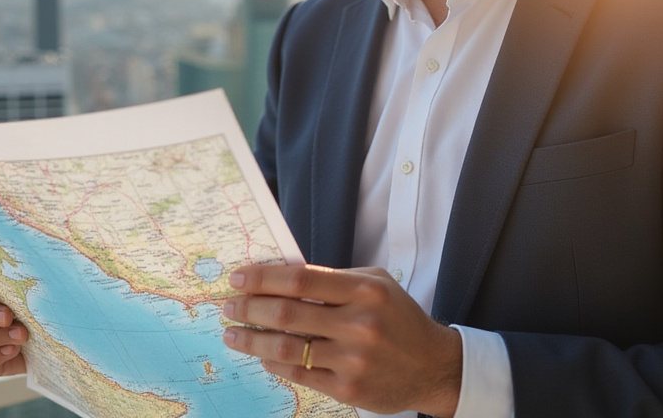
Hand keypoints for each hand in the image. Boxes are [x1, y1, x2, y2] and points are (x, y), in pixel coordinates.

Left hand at [221, 264, 462, 415]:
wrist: (433, 366)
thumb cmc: (398, 318)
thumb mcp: (375, 284)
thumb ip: (333, 278)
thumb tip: (280, 275)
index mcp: (365, 291)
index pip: (300, 279)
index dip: (263, 278)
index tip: (238, 278)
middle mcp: (359, 324)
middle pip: (287, 313)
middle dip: (249, 308)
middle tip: (228, 306)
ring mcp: (353, 360)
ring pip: (286, 348)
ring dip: (251, 340)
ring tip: (232, 334)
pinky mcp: (349, 389)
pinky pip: (299, 374)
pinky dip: (273, 363)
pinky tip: (260, 355)